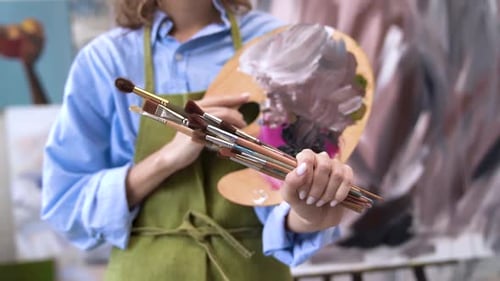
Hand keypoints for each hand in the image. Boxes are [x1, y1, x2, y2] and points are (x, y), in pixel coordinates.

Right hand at [125, 93, 249, 206]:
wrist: (173, 156)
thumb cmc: (188, 143)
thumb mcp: (201, 127)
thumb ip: (212, 120)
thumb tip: (233, 114)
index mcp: (195, 107)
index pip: (218, 99)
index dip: (233, 98)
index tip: (247, 96)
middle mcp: (195, 110)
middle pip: (222, 105)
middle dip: (236, 111)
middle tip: (244, 121)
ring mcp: (196, 120)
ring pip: (222, 115)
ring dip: (235, 121)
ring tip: (241, 128)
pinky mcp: (198, 131)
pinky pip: (218, 127)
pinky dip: (229, 130)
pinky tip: (234, 135)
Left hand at [281, 149, 353, 232]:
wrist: (316, 215)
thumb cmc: (300, 202)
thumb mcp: (289, 195)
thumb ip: (290, 181)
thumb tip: (303, 168)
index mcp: (304, 158)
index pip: (307, 156)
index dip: (306, 176)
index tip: (302, 194)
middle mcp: (321, 158)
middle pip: (324, 166)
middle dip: (317, 188)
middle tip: (310, 200)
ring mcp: (335, 165)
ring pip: (337, 175)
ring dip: (327, 194)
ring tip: (319, 202)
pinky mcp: (347, 173)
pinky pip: (347, 180)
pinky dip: (339, 195)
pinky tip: (332, 202)